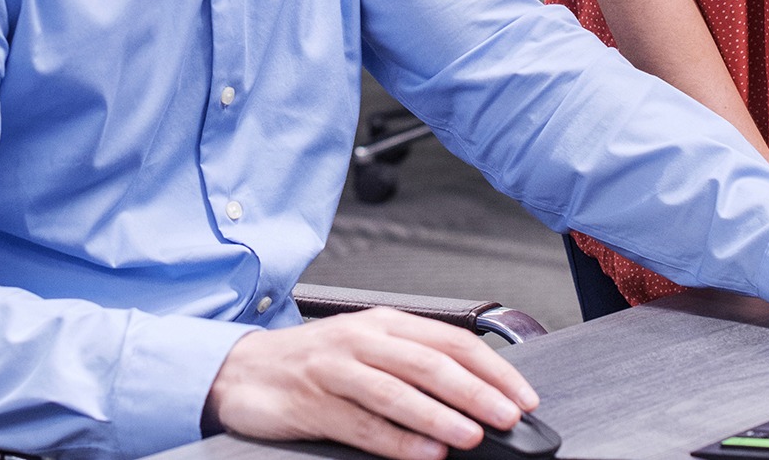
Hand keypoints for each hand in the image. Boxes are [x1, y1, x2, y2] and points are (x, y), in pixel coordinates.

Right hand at [205, 308, 539, 459]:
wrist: (247, 370)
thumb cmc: (316, 362)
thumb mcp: (369, 350)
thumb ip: (415, 366)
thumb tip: (478, 396)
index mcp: (384, 323)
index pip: (451, 340)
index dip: (492, 369)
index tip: (522, 397)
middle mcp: (362, 339)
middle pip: (428, 362)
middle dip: (475, 391)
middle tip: (507, 416)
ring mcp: (336, 370)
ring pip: (396, 391)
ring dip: (439, 416)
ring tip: (471, 436)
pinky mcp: (313, 403)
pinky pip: (362, 424)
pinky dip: (396, 441)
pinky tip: (423, 454)